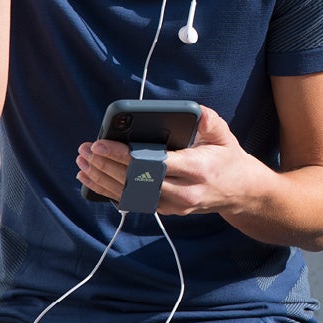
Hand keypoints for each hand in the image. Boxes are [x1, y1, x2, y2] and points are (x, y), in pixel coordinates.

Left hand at [75, 106, 264, 216]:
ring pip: (130, 195)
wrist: (240, 192)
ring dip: (102, 180)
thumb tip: (195, 111)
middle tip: (85, 150)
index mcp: (197, 170)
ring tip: (82, 164)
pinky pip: (133, 201)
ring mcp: (174, 205)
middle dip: (105, 165)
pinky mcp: (166, 210)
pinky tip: (92, 179)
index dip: (123, 155)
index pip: (153, 164)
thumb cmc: (228, 158)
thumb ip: (209, 121)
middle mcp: (184, 192)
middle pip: (135, 181)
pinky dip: (109, 190)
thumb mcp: (224, 134)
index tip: (100, 144)